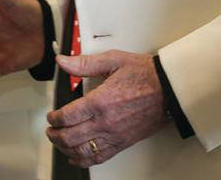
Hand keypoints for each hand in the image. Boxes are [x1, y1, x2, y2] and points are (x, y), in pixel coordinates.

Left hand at [46, 50, 168, 167]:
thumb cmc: (145, 74)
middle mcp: (105, 122)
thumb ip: (85, 63)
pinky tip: (76, 156)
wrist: (169, 89)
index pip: (66, 117)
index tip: (52, 115)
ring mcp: (114, 135)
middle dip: (54, 135)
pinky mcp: (122, 143)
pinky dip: (83, 159)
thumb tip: (63, 61)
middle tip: (51, 130)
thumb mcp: (114, 60)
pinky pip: (98, 157)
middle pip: (69, 137)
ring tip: (59, 142)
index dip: (54, 118)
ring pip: (81, 151)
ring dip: (65, 149)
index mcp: (100, 101)